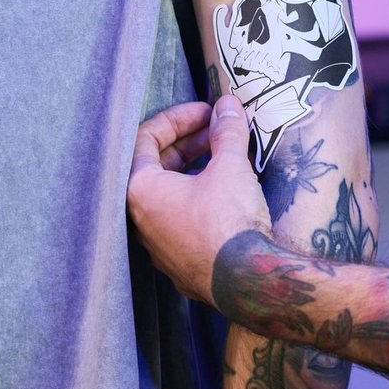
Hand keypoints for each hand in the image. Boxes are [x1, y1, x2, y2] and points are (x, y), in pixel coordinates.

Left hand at [128, 96, 272, 304]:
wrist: (247, 281)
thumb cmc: (229, 221)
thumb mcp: (231, 167)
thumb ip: (226, 131)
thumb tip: (229, 106)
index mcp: (141, 190)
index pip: (145, 138)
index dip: (178, 118)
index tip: (207, 112)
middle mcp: (141, 219)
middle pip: (156, 166)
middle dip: (189, 143)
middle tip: (218, 130)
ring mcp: (158, 245)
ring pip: (170, 195)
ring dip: (195, 171)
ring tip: (226, 159)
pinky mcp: (178, 262)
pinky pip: (181, 220)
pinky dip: (199, 198)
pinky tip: (227, 194)